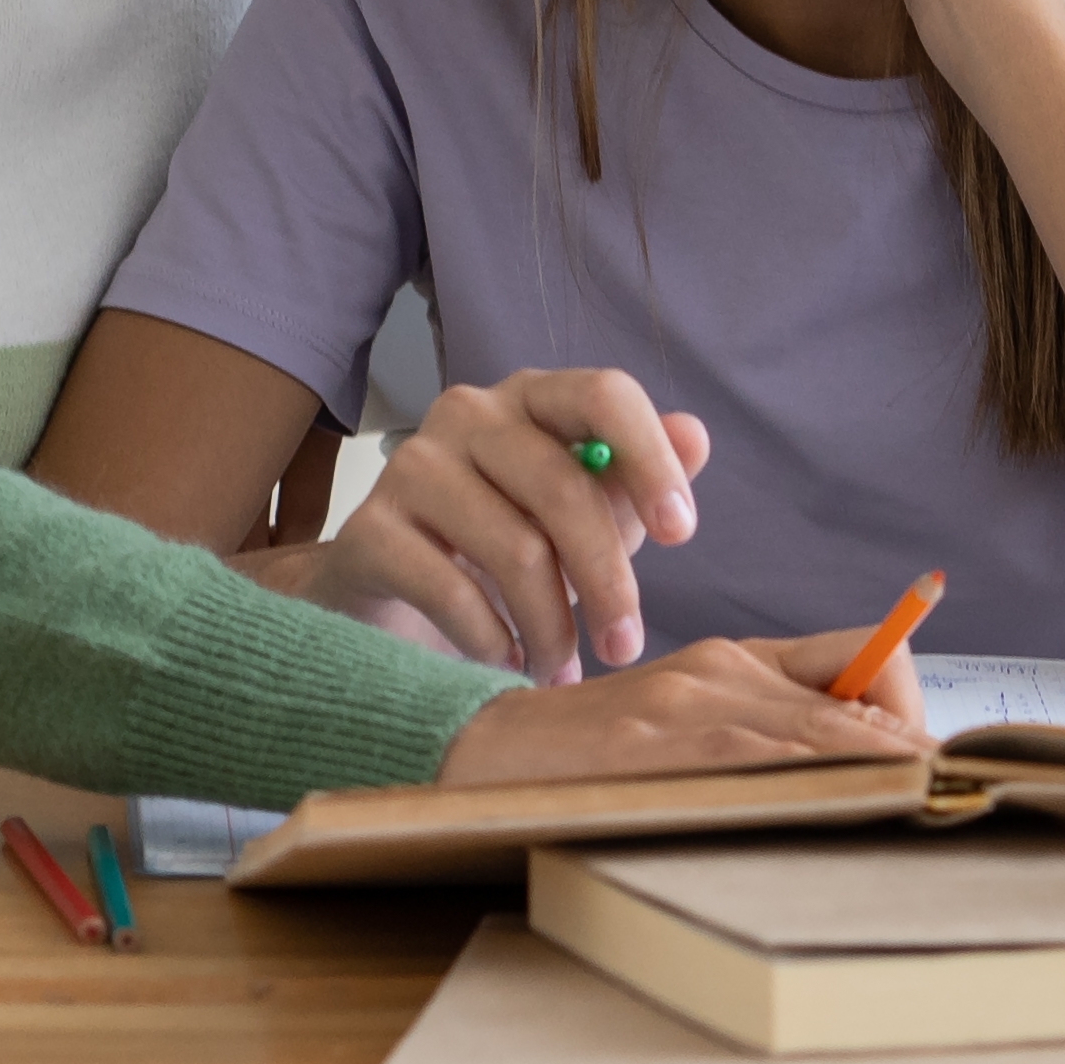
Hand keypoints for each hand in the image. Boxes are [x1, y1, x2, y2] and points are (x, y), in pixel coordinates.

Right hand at [321, 374, 716, 682]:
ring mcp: (411, 465)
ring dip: (551, 628)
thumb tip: (695, 435)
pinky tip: (506, 662)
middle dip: (608, 580)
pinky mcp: (369, 528)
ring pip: (514, 548)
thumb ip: (633, 481)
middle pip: (562, 486)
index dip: (649, 460)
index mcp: (532, 397)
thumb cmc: (505, 547)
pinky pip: (452, 592)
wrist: (392, 596)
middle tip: (624, 648)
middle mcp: (467, 413)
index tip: (682, 535)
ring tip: (560, 669)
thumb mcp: (584, 518)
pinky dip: (493, 642)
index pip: (602, 394)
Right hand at [434, 631, 927, 786]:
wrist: (487, 750)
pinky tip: (857, 804)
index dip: (912, 708)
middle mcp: (726, 667)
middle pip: (861, 699)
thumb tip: (859, 762)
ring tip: (928, 806)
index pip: (863, 658)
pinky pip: (771, 759)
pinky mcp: (669, 739)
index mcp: (737, 658)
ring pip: (827, 729)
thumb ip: (761, 727)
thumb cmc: (591, 751)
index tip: (936, 758)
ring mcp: (698, 700)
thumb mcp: (683, 720)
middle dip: (920, 753)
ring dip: (887, 770)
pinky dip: (826, 779)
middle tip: (961, 796)